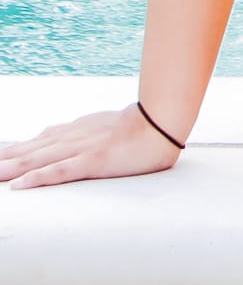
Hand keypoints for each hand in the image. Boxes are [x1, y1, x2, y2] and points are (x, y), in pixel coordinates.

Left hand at [0, 105, 182, 188]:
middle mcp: (71, 138)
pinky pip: (60, 170)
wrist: (162, 121)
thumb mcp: (101, 126)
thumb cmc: (136, 126)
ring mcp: (81, 149)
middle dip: (4, 162)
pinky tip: (21, 184)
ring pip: (37, 160)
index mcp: (73, 132)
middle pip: (28, 153)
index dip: (12, 152)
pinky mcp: (93, 160)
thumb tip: (61, 137)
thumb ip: (79, 134)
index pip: (34, 143)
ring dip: (11, 169)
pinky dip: (38, 177)